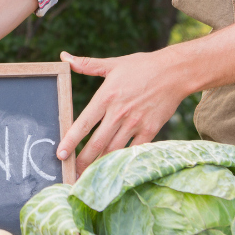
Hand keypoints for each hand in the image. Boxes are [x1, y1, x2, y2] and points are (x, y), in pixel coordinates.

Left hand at [57, 50, 189, 174]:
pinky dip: (123, 161)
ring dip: (100, 164)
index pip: (84, 123)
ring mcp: (135, 123)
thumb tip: (63, 57)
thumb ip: (86, 64)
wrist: (175, 72)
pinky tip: (114, 170)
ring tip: (88, 176)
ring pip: (113, 150)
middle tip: (72, 174)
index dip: (71, 141)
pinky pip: (133, 150)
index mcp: (106, 97)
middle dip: (83, 161)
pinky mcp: (150, 130)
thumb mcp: (113, 63)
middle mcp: (119, 113)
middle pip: (97, 143)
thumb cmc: (142, 66)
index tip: (60, 154)